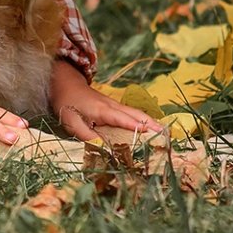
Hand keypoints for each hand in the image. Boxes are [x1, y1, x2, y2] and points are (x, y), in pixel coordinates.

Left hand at [49, 60, 165, 143]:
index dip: (135, 127)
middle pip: (136, 115)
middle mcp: (112, 106)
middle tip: (167, 136)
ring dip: (151, 122)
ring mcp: (115, 105)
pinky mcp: (115, 106)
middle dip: (151, 125)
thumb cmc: (67, 103)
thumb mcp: (71, 122)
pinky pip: (132, 114)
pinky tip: (151, 127)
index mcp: (102, 110)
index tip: (150, 134)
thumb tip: (102, 149)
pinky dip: (144, 120)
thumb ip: (86, 136)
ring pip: (137, 113)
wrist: (65, 83)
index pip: (122, 119)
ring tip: (166, 133)